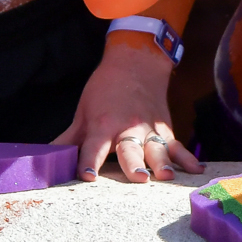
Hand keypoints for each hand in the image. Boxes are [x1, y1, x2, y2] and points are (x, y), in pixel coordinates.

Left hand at [53, 35, 198, 182]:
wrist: (136, 63)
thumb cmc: (105, 90)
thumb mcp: (83, 112)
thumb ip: (68, 139)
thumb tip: (44, 159)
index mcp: (103, 124)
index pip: (93, 147)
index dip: (89, 161)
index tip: (87, 176)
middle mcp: (128, 128)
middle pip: (130, 150)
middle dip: (133, 164)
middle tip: (139, 178)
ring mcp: (150, 129)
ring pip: (156, 149)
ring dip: (162, 162)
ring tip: (166, 176)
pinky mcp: (165, 130)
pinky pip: (177, 145)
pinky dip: (187, 157)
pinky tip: (197, 170)